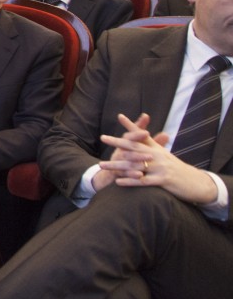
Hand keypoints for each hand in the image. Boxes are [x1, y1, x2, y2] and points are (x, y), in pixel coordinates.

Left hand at [98, 113, 219, 204]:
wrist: (196, 183)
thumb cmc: (177, 169)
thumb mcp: (165, 155)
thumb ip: (153, 145)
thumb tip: (143, 135)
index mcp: (157, 148)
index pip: (142, 135)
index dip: (131, 126)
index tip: (120, 116)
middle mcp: (158, 155)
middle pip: (134, 147)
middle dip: (117, 142)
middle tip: (103, 138)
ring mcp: (160, 168)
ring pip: (134, 165)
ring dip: (117, 165)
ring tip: (102, 165)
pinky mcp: (163, 181)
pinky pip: (143, 181)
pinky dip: (130, 181)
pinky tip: (118, 181)